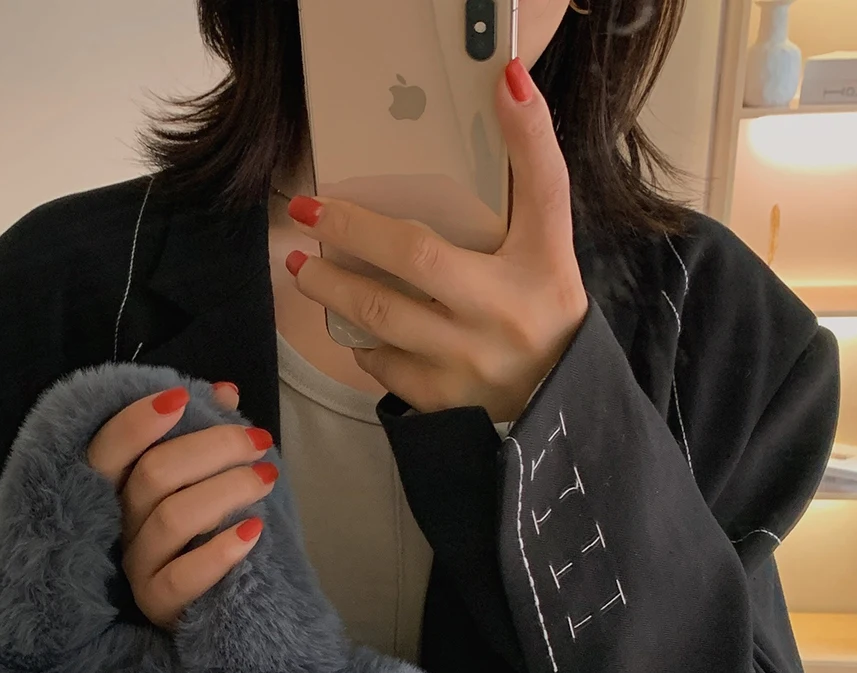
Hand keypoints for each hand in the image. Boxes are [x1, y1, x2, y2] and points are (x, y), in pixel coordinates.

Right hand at [86, 382, 275, 628]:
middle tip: (256, 440)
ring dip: (226, 489)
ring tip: (266, 477)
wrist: (228, 604)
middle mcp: (120, 525)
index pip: (108, 450)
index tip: (181, 399)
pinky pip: (183, 576)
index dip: (136, 422)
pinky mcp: (158, 603)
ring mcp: (137, 566)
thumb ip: (208, 437)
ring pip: (171, 518)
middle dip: (211, 447)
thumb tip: (225, 392)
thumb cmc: (212, 533)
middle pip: (152, 474)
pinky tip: (253, 530)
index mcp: (123, 490)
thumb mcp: (210, 480)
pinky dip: (220, 550)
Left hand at [283, 59, 587, 422]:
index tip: (502, 80)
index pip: (542, 189)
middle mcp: (504, 315)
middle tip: (307, 213)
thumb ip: (532, 172)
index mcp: (541, 267)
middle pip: (417, 258)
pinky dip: (361, 339)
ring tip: (305, 268)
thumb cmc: (539, 311)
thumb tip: (508, 85)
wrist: (551, 407)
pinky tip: (349, 321)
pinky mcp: (441, 401)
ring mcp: (468, 363)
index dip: (525, 136)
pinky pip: (383, 364)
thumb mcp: (548, 247)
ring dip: (334, 289)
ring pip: (383, 316)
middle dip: (353, 232)